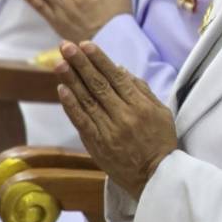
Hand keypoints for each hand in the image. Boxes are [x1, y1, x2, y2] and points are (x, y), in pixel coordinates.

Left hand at [54, 40, 176, 197]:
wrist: (155, 176)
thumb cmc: (160, 141)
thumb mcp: (161, 113)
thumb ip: (142, 91)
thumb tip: (121, 70)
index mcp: (142, 106)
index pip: (117, 78)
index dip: (100, 60)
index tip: (86, 44)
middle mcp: (124, 116)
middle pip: (99, 85)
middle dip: (81, 64)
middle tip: (67, 46)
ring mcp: (109, 130)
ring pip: (87, 100)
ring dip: (71, 80)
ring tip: (59, 62)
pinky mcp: (97, 144)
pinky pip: (81, 121)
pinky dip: (71, 105)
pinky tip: (62, 90)